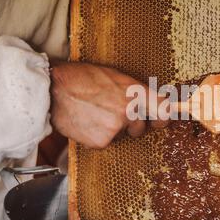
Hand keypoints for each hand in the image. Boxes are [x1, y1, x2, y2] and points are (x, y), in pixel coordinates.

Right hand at [50, 62, 167, 148]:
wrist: (55, 89)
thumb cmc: (82, 78)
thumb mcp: (115, 77)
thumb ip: (133, 91)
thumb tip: (147, 104)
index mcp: (136, 92)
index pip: (164, 109)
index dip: (164, 118)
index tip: (160, 121)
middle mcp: (130, 111)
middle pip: (140, 127)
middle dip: (129, 123)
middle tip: (109, 111)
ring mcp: (116, 128)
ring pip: (121, 135)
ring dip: (111, 129)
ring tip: (93, 113)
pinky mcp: (102, 141)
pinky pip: (105, 142)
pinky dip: (97, 136)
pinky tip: (86, 122)